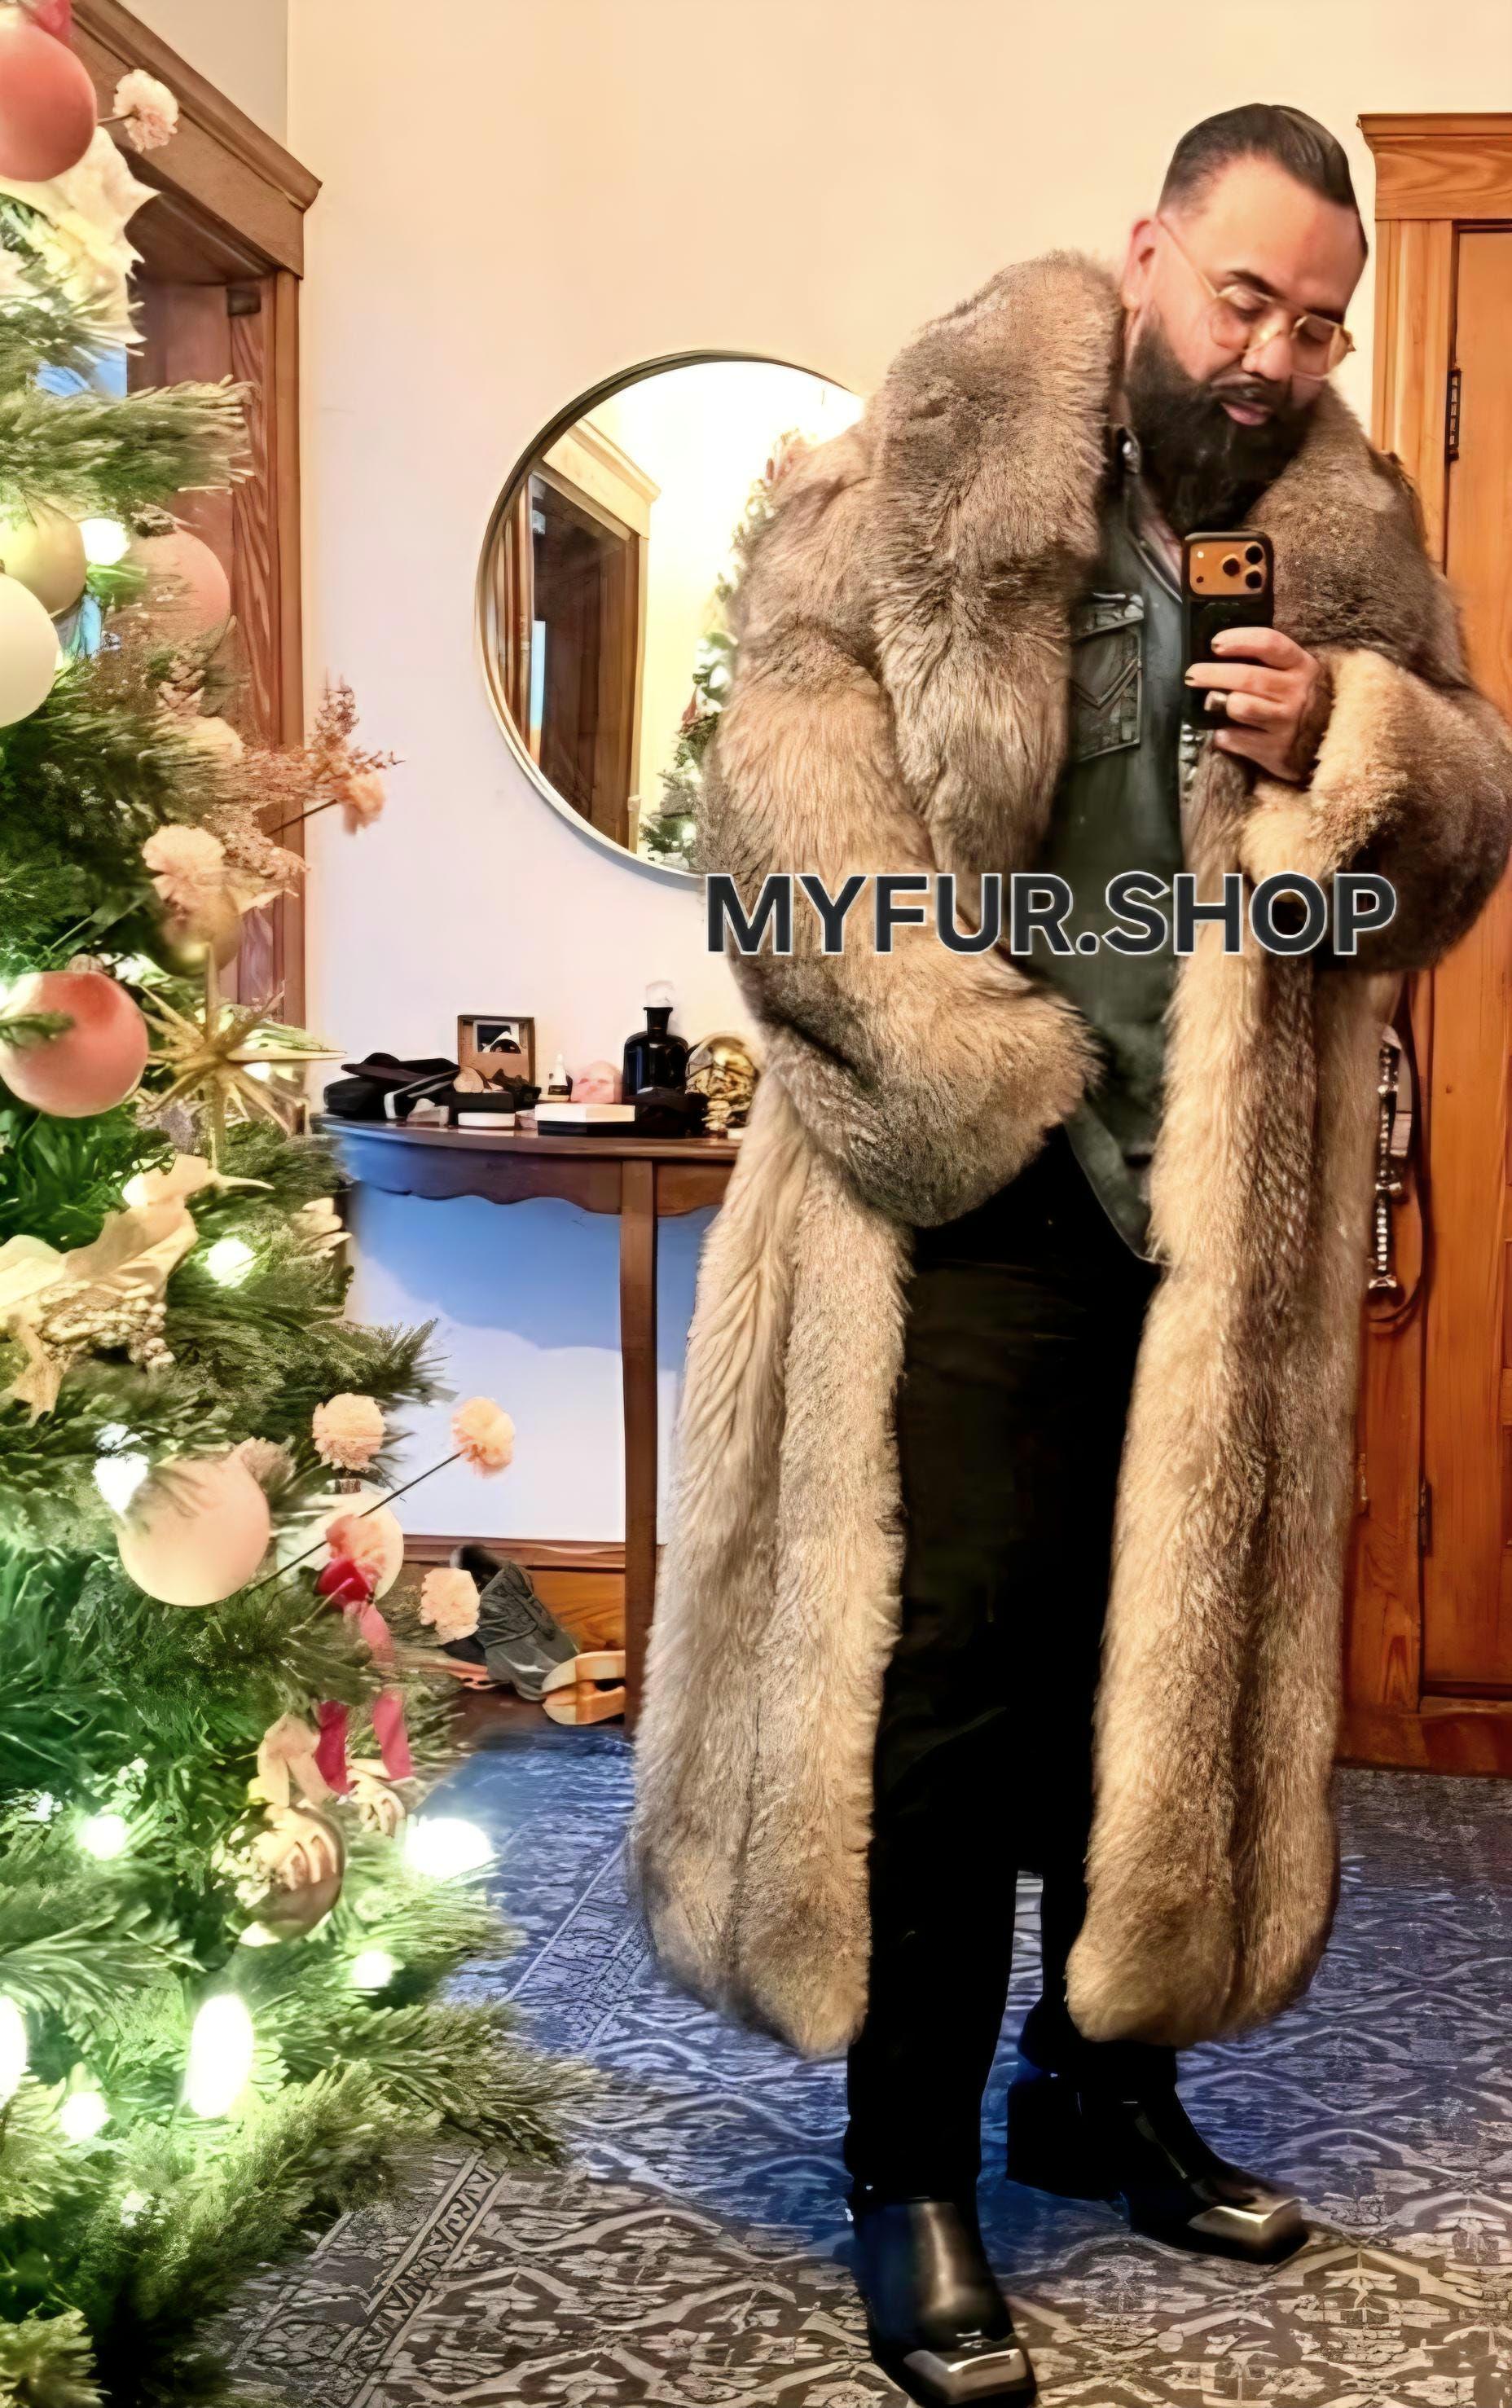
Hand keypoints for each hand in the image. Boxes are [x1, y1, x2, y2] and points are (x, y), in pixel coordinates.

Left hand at [1185, 627, 1329, 783]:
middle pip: (1247, 677)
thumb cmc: (1299, 699)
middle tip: (1192, 674)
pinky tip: (1225, 730)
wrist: (1326, 742)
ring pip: (1240, 706)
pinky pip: (1235, 738)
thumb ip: (1266, 661)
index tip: (1215, 643)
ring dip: (1220, 702)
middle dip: (1213, 674)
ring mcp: (1286, 723)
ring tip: (1212, 702)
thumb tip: (1218, 651)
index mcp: (1302, 666)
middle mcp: (1296, 693)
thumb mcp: (1295, 673)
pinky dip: (1223, 735)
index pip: (1270, 643)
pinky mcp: (1275, 750)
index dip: (1239, 640)